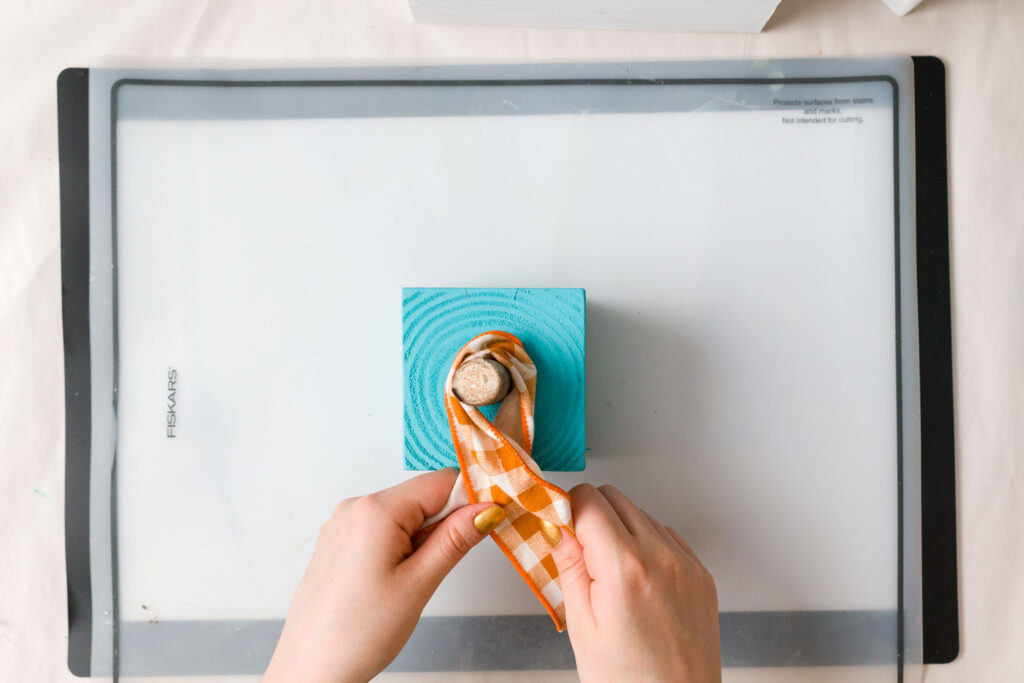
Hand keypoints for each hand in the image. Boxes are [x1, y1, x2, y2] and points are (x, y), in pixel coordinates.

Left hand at [263, 468, 503, 682]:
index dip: (471, 500)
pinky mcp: (338, 541)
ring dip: (421, 538)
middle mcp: (354, 507)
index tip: (489, 524)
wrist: (310, 671)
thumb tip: (489, 508)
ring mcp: (342, 523)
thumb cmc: (359, 634)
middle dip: (443, 524)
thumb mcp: (419, 584)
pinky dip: (399, 545)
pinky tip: (394, 580)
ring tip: (411, 581)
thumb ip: (456, 539)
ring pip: (403, 514)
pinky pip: (381, 528)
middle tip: (439, 568)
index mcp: (375, 511)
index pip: (441, 482)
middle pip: (421, 497)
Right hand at [551, 484, 720, 682]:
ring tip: (610, 576)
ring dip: (620, 530)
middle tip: (580, 553)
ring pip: (642, 514)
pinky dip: (647, 546)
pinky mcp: (701, 575)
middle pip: (615, 498)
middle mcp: (662, 557)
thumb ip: (569, 566)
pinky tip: (636, 580)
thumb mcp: (582, 626)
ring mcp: (686, 565)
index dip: (567, 510)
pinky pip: (668, 537)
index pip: (589, 500)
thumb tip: (556, 528)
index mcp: (625, 568)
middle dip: (591, 516)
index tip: (558, 527)